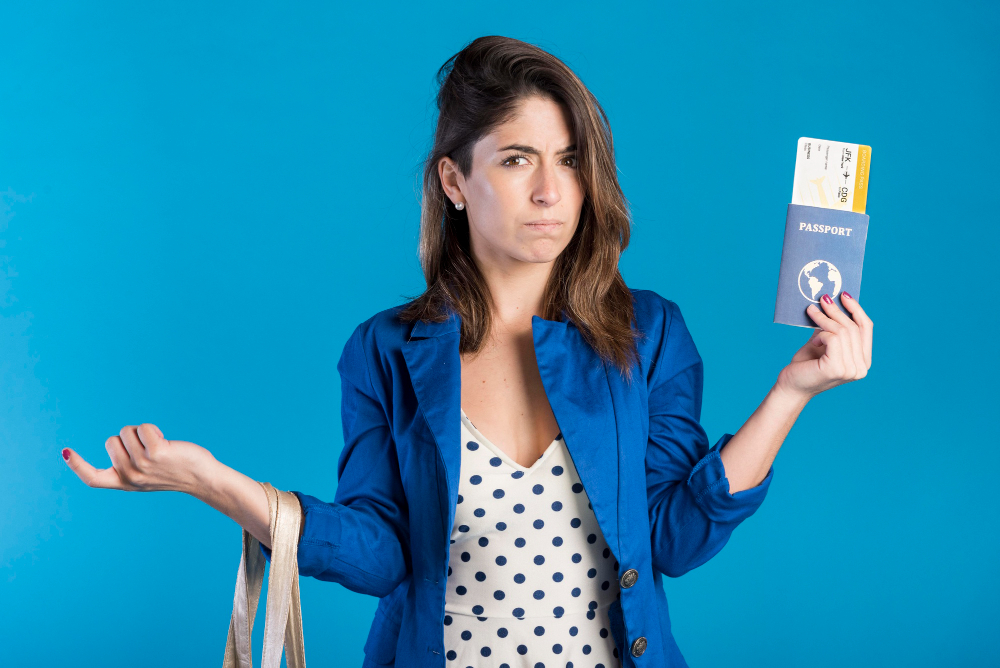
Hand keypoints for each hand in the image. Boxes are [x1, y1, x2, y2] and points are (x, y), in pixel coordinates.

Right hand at [61, 423, 217, 493]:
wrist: (203, 478)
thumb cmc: (177, 471)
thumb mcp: (148, 473)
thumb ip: (130, 464)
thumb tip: (118, 441)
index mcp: (124, 483)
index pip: (93, 478)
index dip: (76, 465)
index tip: (64, 451)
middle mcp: (129, 476)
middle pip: (112, 441)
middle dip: (128, 438)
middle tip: (150, 449)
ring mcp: (142, 465)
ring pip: (126, 432)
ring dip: (142, 433)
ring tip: (161, 447)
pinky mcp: (156, 453)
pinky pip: (142, 428)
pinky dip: (152, 429)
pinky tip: (166, 442)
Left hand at [777, 292, 873, 400]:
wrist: (791, 386)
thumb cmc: (806, 365)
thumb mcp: (823, 342)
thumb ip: (833, 328)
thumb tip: (833, 302)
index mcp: (863, 361)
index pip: (866, 329)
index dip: (856, 310)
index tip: (844, 295)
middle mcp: (862, 367)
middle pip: (854, 328)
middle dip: (837, 311)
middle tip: (822, 299)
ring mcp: (851, 370)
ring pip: (843, 332)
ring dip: (825, 319)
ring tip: (811, 311)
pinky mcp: (837, 368)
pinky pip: (833, 339)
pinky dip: (821, 334)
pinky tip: (813, 339)